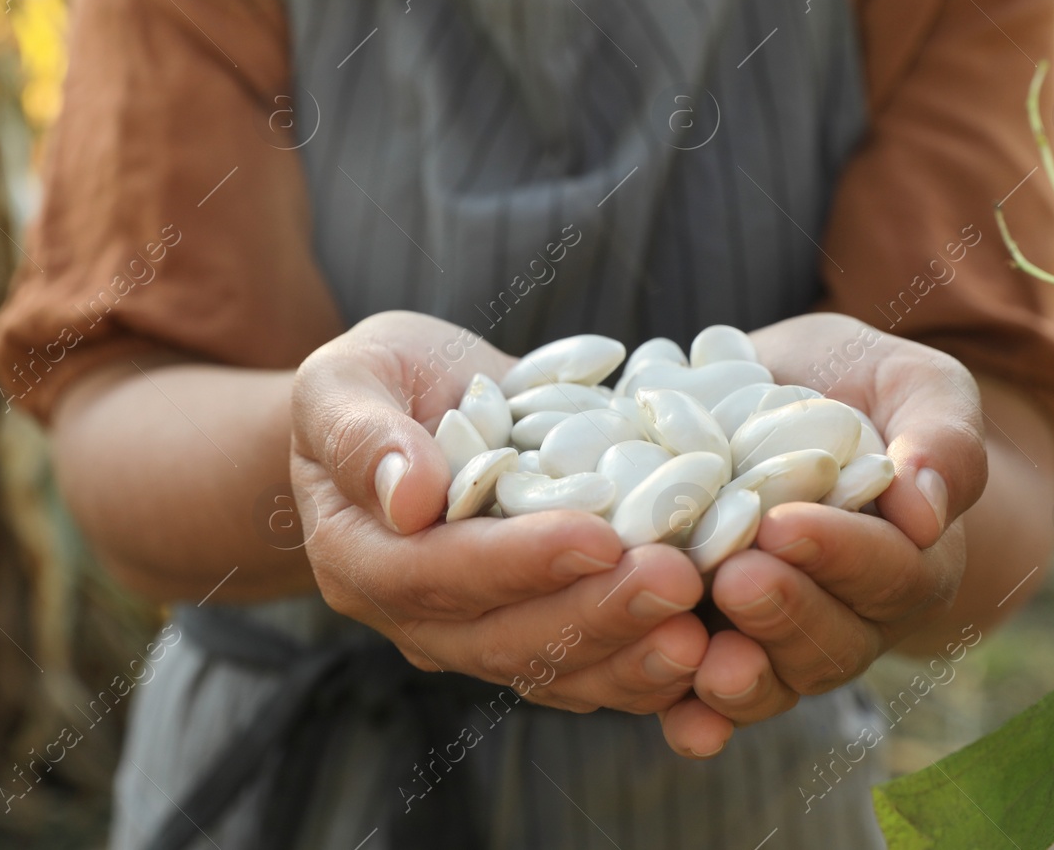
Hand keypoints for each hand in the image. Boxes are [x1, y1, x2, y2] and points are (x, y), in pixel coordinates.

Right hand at [291, 311, 710, 717]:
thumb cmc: (376, 382)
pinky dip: (644, 669)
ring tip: (702, 631)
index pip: (436, 573)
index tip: (597, 536)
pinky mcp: (530, 641)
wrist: (409, 412)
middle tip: (678, 580)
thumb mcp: (346, 380)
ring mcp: (472, 639)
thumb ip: (363, 434)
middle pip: (503, 638)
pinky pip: (587, 674)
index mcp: (358, 556)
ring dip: (630, 656)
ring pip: (552, 671)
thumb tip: (409, 495)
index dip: (517, 561)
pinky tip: (708, 648)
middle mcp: (412, 616)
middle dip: (595, 613)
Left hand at [663, 314, 986, 757]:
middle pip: (831, 641)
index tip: (785, 523)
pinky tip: (680, 722)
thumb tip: (926, 509)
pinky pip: (714, 699)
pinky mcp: (720, 644)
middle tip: (734, 576)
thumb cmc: (859, 384)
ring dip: (743, 678)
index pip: (889, 571)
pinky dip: (700, 718)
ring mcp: (783, 641)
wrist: (784, 397)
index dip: (840, 554)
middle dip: (784, 613)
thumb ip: (941, 436)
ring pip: (776, 681)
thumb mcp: (915, 383)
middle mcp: (853, 616)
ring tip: (702, 652)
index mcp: (912, 557)